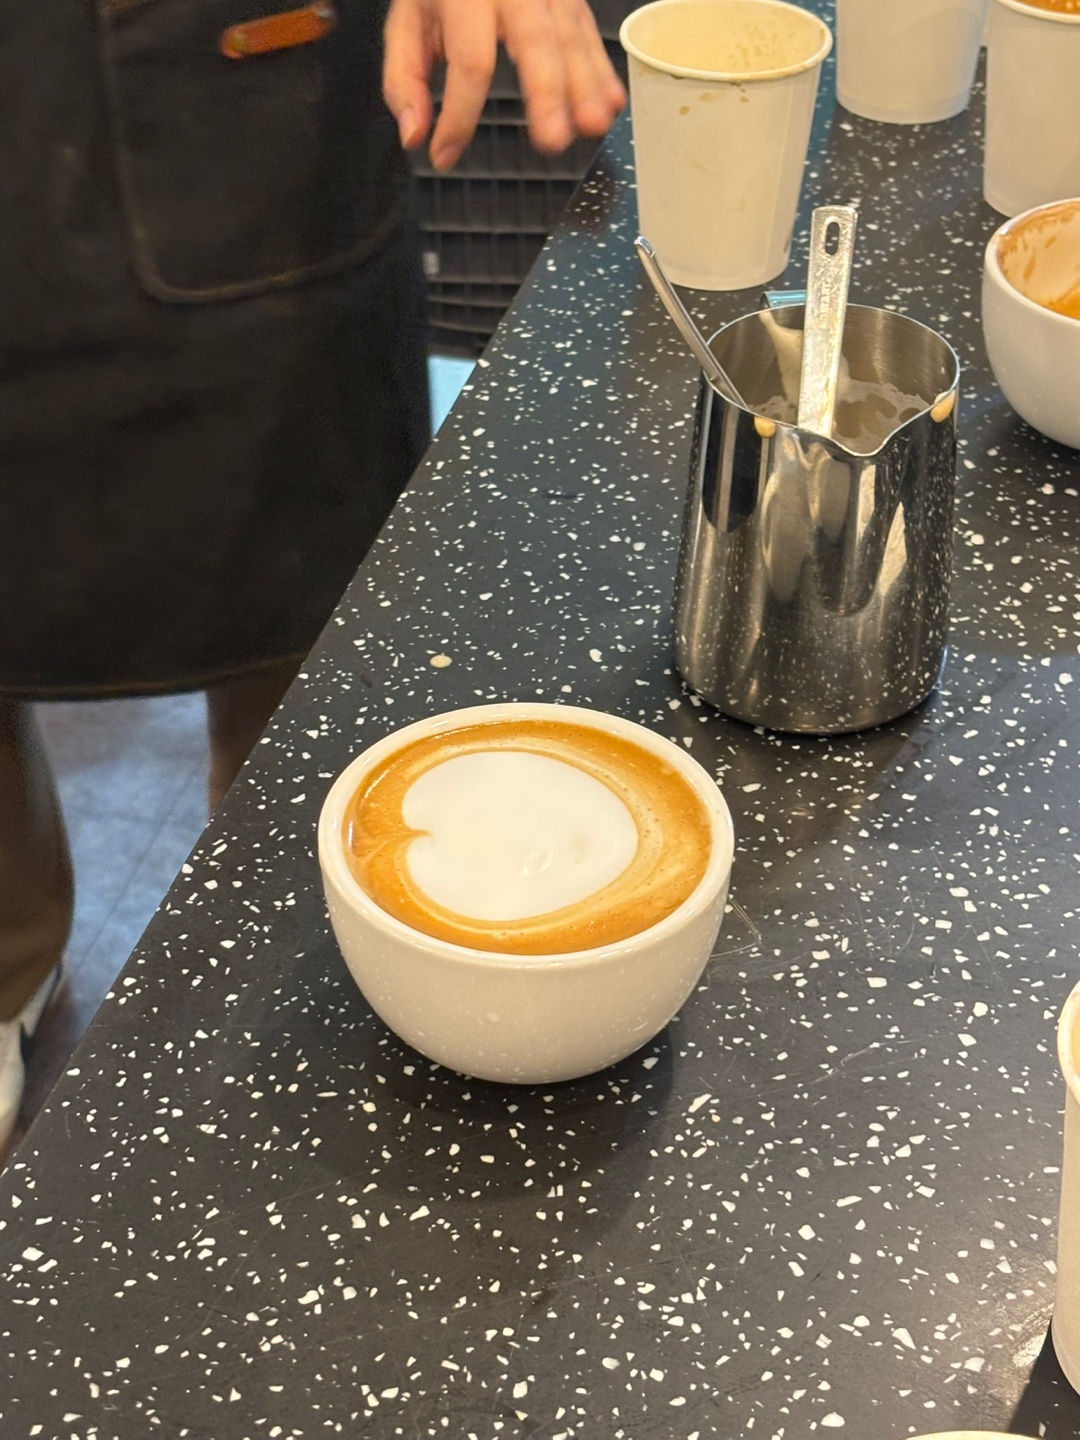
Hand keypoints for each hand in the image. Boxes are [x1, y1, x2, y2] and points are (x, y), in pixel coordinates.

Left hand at [383, 0, 625, 171]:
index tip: (445, 155)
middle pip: (534, 41)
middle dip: (546, 94)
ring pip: (571, 36)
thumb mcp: (407, 22)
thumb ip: (405, 80)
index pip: (469, 61)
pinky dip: (601, 70)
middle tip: (553, 140)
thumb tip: (415, 135)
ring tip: (592, 125)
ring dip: (586, 85)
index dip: (458, 115)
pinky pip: (588, 32)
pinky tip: (610, 103)